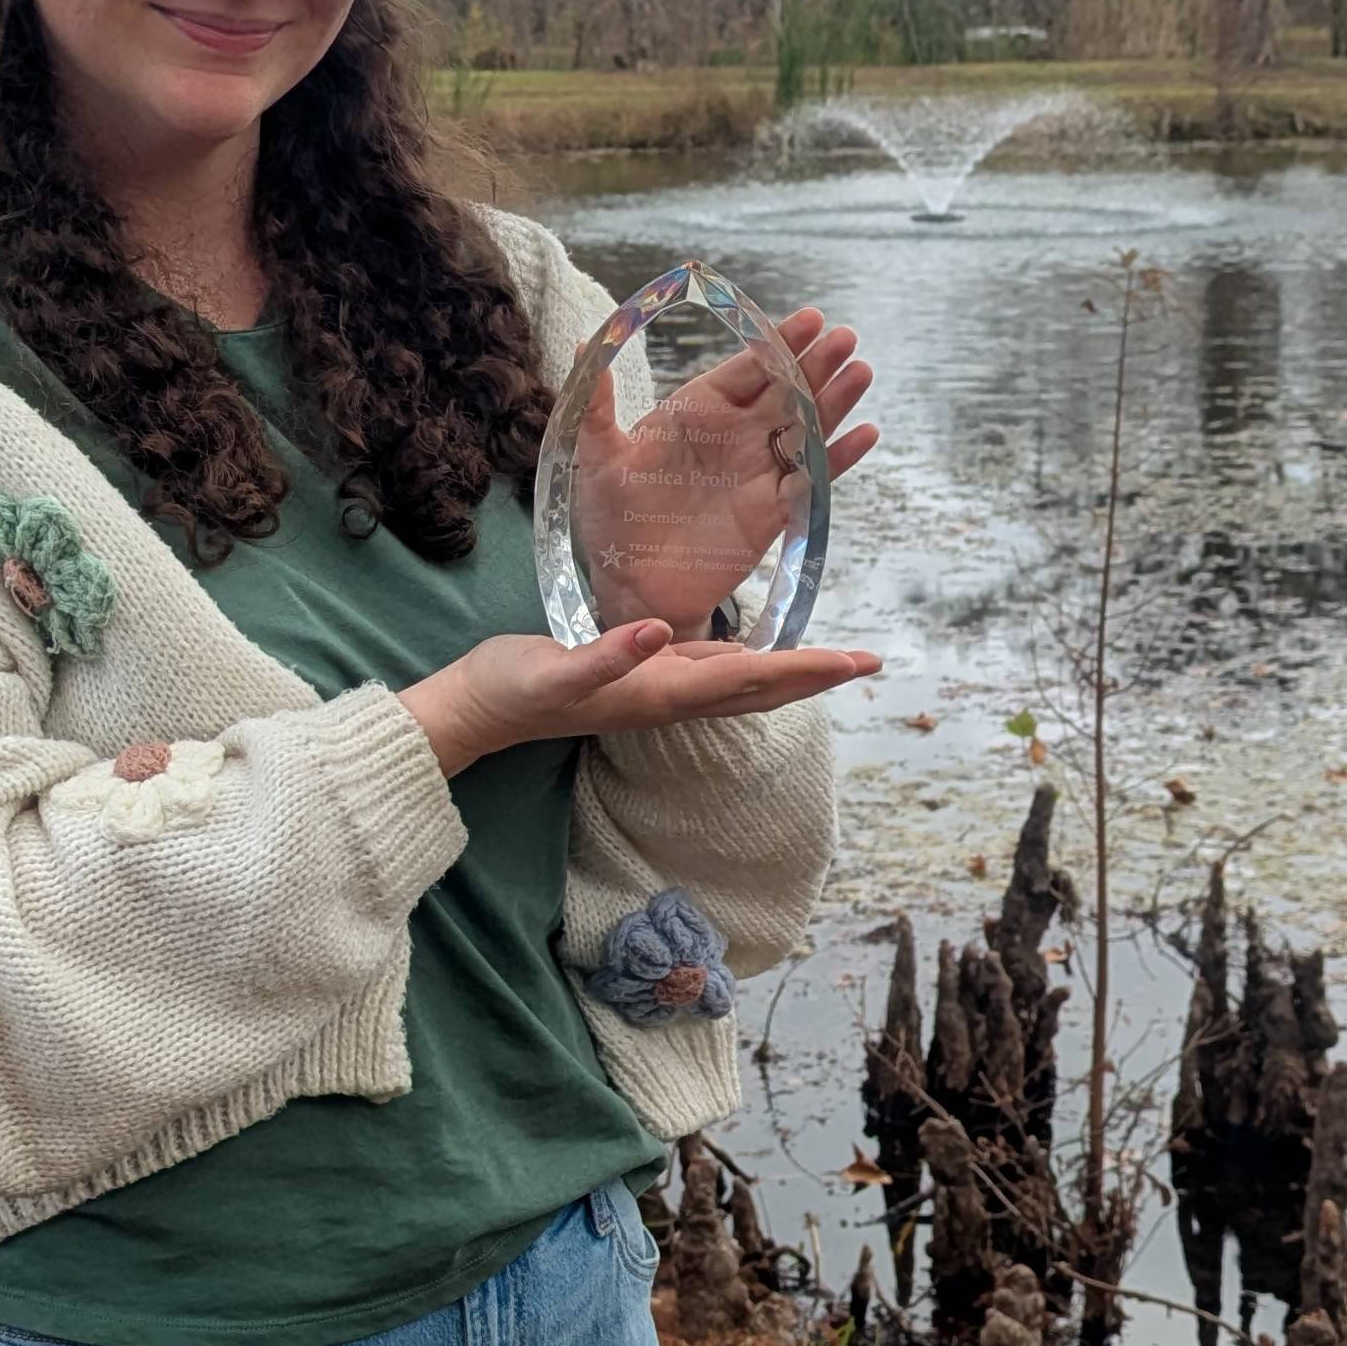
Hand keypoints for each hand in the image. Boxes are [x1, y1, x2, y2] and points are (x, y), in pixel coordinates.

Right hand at [404, 616, 881, 777]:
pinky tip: (751, 651)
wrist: (475, 712)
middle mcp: (668, 697)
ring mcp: (655, 692)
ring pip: (741, 683)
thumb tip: (657, 634)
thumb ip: (605, 654)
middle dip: (817, 676)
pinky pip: (709, 670)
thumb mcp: (554, 668)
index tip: (856, 661)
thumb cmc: (512, 687)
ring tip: (832, 660)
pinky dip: (745, 660)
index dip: (806, 670)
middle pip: (760, 688)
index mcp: (659, 691)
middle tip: (871, 661)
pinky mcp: (638, 678)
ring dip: (790, 673)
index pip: (750, 679)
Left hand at [570, 303, 878, 634]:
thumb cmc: (609, 515)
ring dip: (835, 402)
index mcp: (698, 411)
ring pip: (806, 428)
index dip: (777, 343)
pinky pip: (813, 481)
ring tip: (861, 372)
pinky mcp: (772, 513)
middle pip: (785, 391)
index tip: (809, 318)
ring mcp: (757, 472)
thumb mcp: (596, 454)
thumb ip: (597, 404)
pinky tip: (865, 435)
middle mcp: (735, 435)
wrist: (630, 583)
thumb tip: (585, 346)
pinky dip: (839, 459)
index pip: (746, 367)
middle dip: (815, 364)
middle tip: (845, 337)